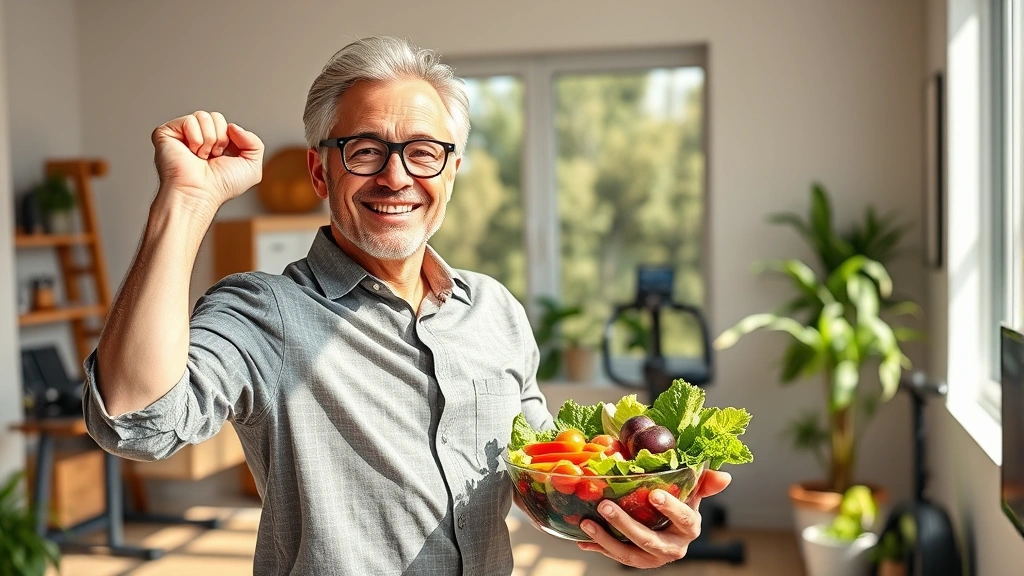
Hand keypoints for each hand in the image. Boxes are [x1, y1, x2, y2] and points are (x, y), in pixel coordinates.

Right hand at [151, 111, 263, 213]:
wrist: (200, 193)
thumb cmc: (221, 186)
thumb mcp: (251, 167)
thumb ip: (255, 143)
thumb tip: (233, 126)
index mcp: (214, 143)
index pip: (227, 124)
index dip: (232, 139)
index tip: (225, 157)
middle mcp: (197, 137)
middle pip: (216, 117)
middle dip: (221, 138)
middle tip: (212, 157)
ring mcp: (180, 134)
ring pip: (203, 116)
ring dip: (208, 140)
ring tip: (201, 156)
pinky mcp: (166, 133)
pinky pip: (189, 120)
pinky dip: (195, 138)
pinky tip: (191, 153)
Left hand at [576, 470, 731, 568]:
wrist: (671, 528)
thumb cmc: (681, 503)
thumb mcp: (693, 491)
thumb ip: (705, 482)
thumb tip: (725, 476)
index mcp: (690, 528)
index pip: (685, 519)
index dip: (671, 508)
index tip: (654, 494)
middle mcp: (674, 547)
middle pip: (650, 540)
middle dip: (625, 525)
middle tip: (605, 506)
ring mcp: (654, 558)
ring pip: (630, 555)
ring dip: (606, 540)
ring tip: (587, 524)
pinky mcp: (637, 561)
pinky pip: (616, 557)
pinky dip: (599, 547)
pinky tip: (582, 539)